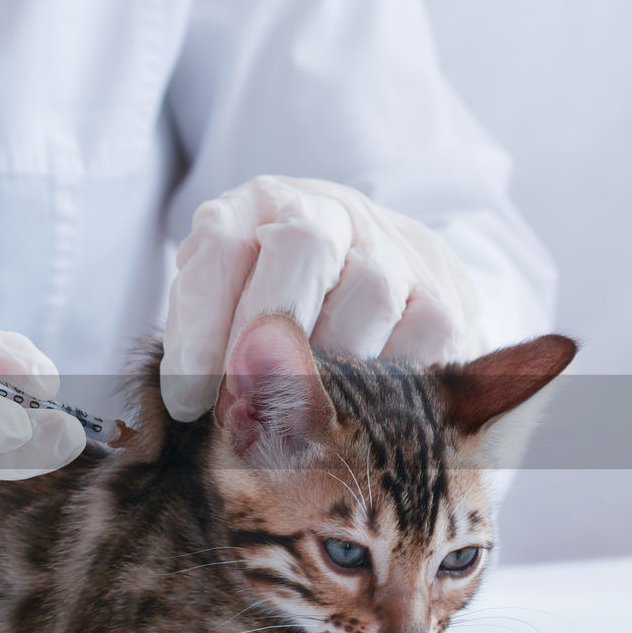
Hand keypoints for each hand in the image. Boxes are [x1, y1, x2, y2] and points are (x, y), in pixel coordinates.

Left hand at [161, 175, 482, 420]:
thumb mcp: (220, 299)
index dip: (200, 323)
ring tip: (289, 427)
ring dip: (324, 373)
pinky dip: (383, 391)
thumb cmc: (271, 301)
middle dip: (265, 337)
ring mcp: (396, 247)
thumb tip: (185, 402)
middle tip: (241, 411)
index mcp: (258, 205)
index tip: (185, 399)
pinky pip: (422, 342)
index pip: (223, 242)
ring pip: (368, 296)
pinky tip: (351, 421)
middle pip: (304, 245)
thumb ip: (195, 330)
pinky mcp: (445, 297)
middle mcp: (332, 210)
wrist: (374, 278)